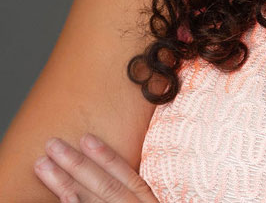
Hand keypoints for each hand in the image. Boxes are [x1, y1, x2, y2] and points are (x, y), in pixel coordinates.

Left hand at [33, 133, 157, 201]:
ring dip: (65, 183)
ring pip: (92, 199)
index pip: (126, 173)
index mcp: (146, 198)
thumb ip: (137, 188)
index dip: (105, 155)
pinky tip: (63, 197)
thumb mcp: (153, 199)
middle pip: (104, 184)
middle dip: (76, 164)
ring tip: (43, 165)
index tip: (85, 137)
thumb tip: (116, 166)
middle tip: (51, 145)